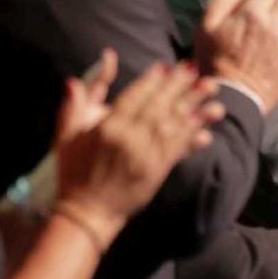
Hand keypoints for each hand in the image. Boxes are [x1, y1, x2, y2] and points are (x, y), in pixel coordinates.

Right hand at [54, 54, 223, 246]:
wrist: (86, 212)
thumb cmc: (73, 173)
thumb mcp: (66, 136)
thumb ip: (73, 106)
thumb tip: (73, 81)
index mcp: (106, 129)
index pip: (135, 96)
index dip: (153, 79)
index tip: (167, 65)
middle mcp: (128, 140)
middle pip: (159, 106)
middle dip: (179, 85)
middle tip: (195, 68)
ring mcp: (145, 157)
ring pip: (173, 125)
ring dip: (195, 105)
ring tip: (212, 88)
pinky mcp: (157, 172)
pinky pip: (178, 148)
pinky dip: (192, 133)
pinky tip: (206, 123)